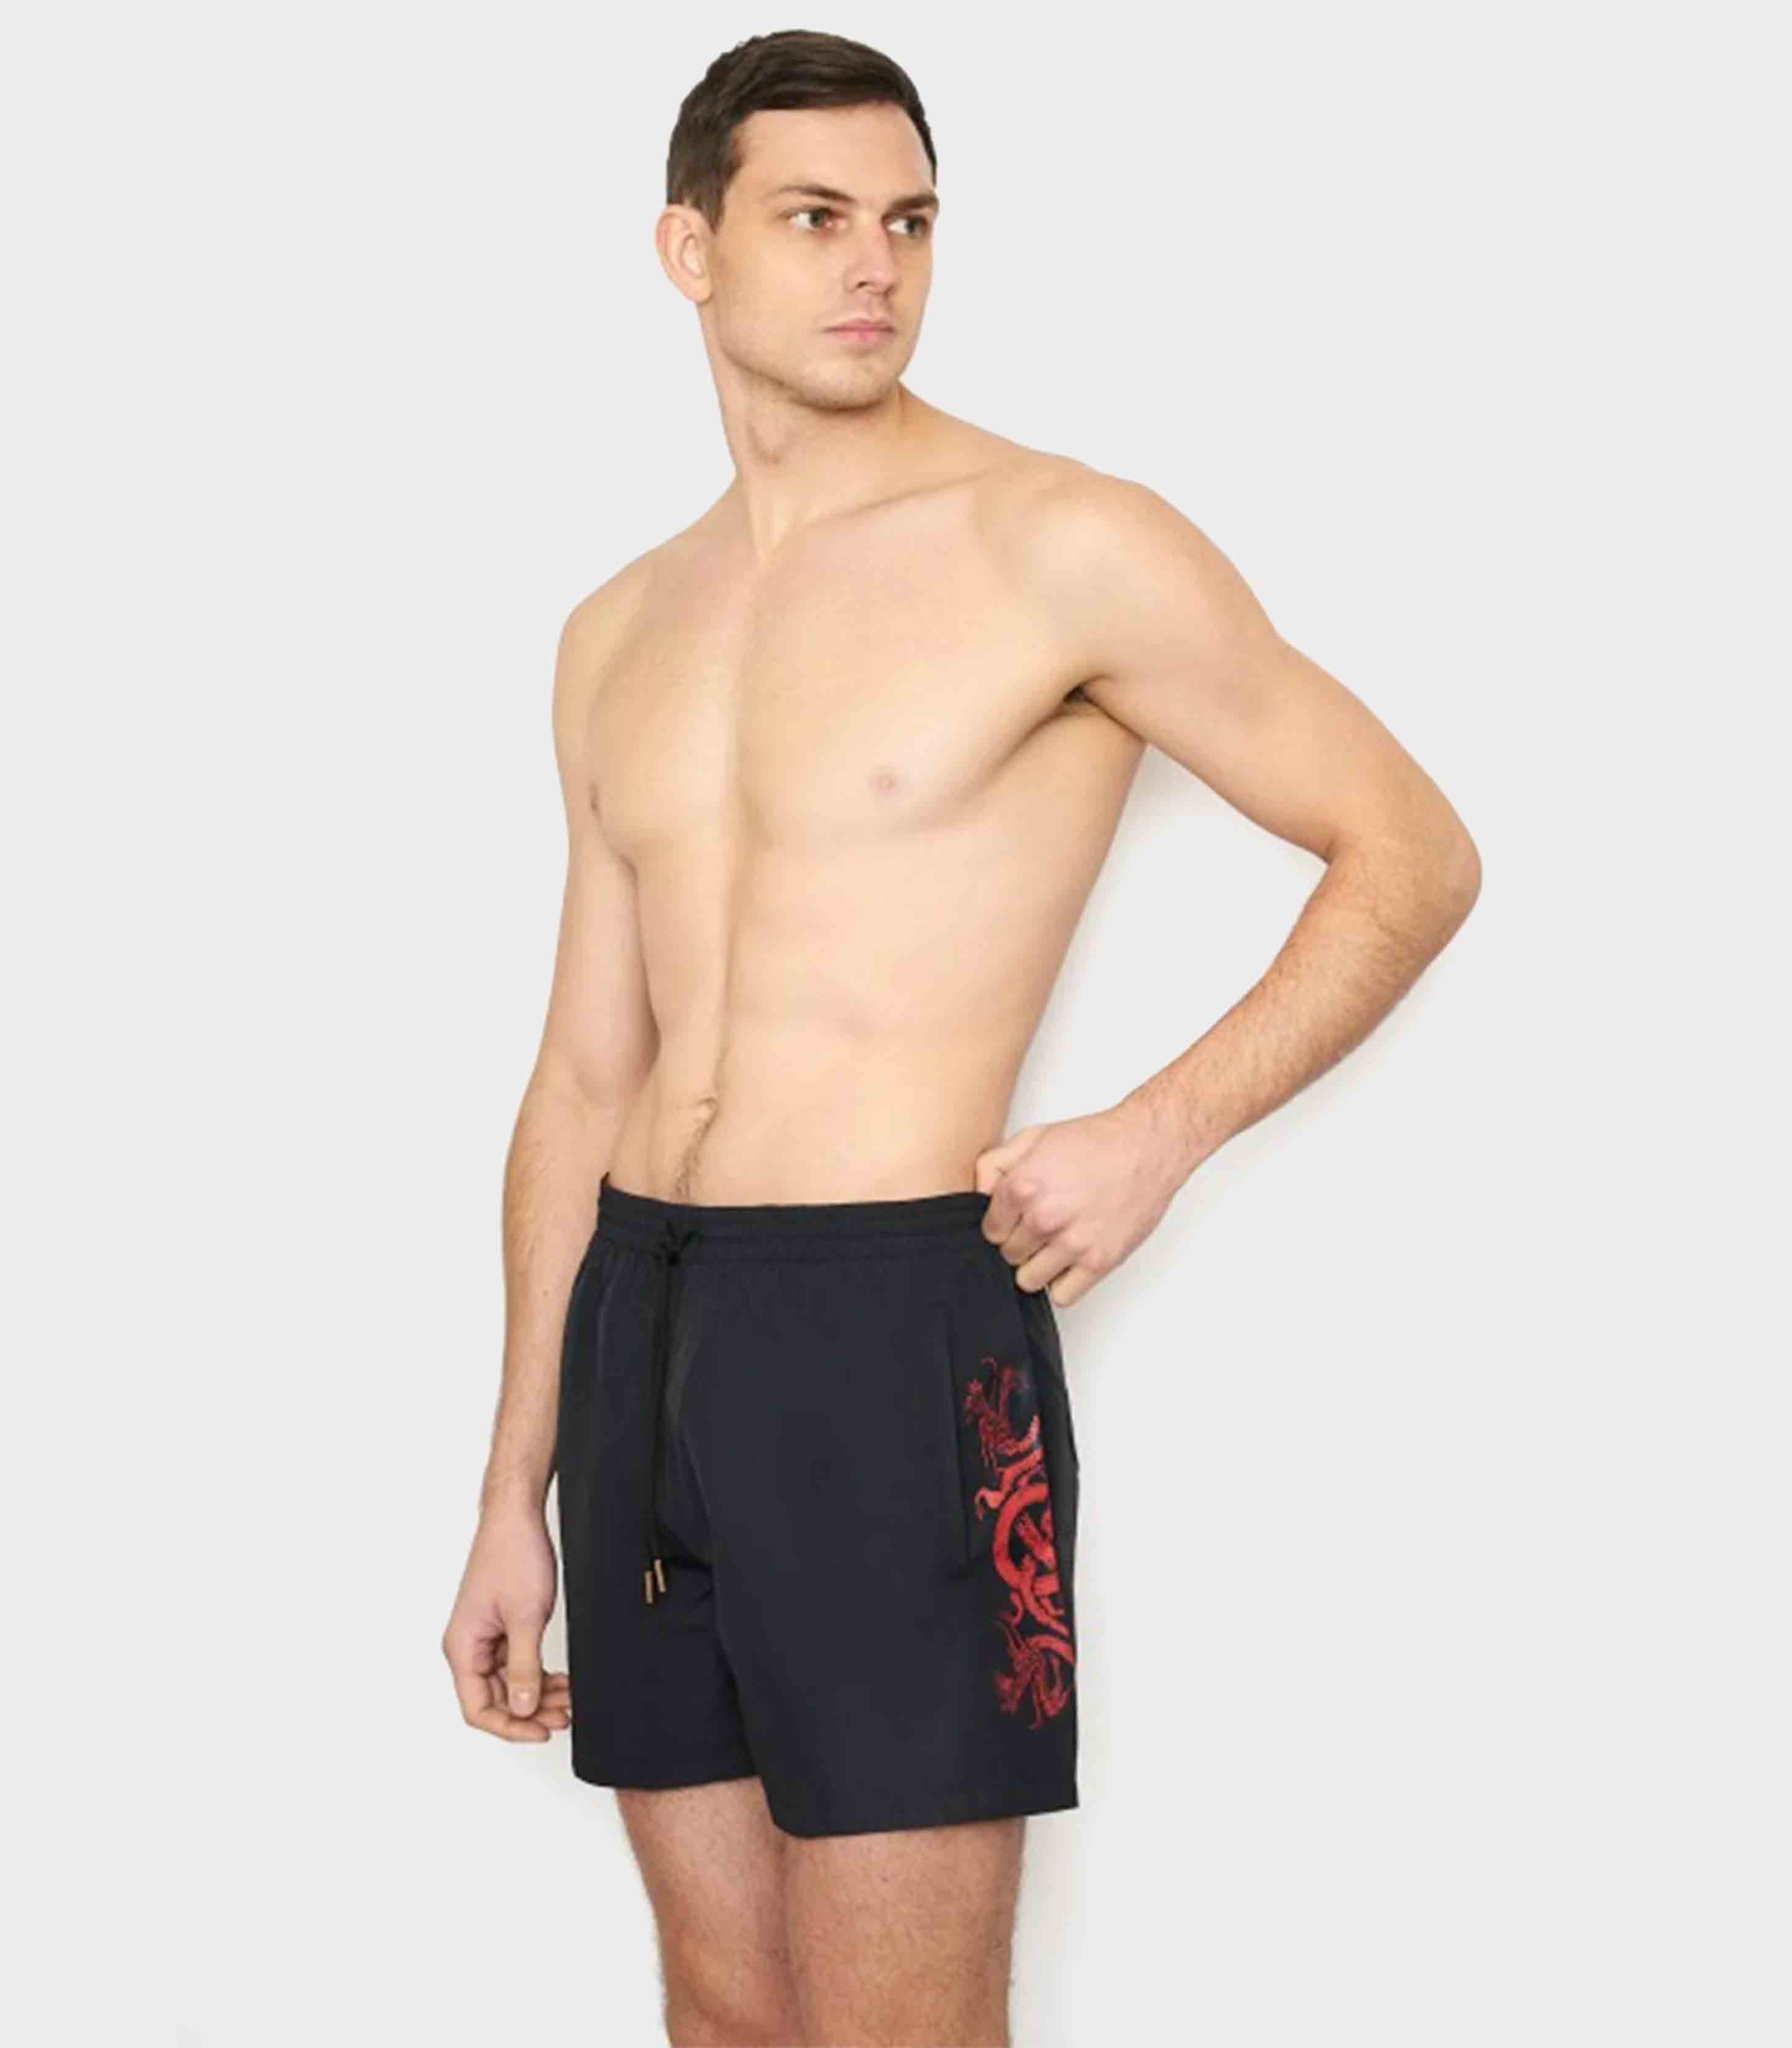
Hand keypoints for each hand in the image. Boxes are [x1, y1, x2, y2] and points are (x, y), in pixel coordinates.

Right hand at [442, 1503, 570, 1742]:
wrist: (517, 1518)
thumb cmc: (513, 1555)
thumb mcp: (526, 1617)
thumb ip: (525, 1667)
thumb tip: (524, 1710)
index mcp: (463, 1648)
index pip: (478, 1709)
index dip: (509, 1727)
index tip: (541, 1731)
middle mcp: (469, 1647)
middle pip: (495, 1700)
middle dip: (530, 1712)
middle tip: (564, 1715)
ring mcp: (485, 1638)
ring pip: (509, 1684)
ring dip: (537, 1694)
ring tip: (568, 1698)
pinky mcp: (501, 1628)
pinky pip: (516, 1664)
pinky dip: (538, 1674)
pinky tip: (560, 1680)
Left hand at [974, 1097, 1180, 1306]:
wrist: (1147, 1146)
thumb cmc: (1095, 1141)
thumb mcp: (1033, 1137)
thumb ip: (994, 1166)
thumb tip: (977, 1196)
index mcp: (1022, 1187)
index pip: (990, 1231)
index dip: (1003, 1224)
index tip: (1018, 1218)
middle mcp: (1044, 1217)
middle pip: (1009, 1255)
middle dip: (1021, 1243)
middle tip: (1043, 1226)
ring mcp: (1072, 1243)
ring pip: (1029, 1280)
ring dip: (1039, 1265)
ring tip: (1056, 1244)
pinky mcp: (1099, 1261)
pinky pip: (1063, 1295)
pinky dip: (1063, 1283)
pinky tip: (1071, 1260)